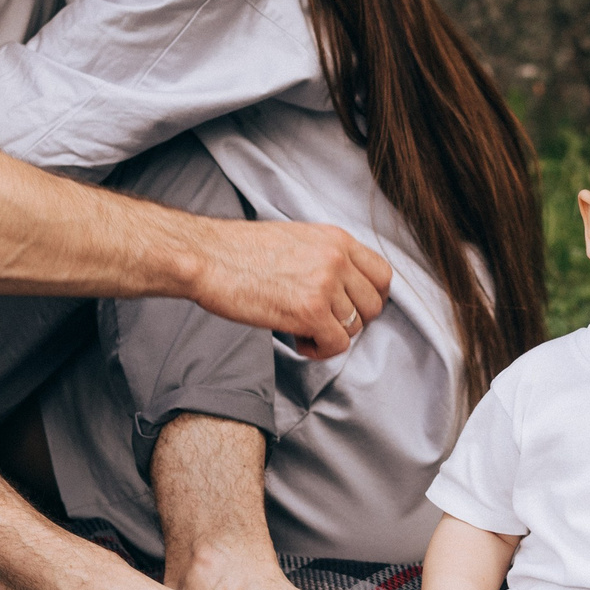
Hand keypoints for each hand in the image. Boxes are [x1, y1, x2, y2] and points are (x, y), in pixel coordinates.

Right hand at [187, 218, 390, 356]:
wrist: (207, 257)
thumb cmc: (240, 251)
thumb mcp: (297, 239)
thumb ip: (326, 258)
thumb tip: (344, 289)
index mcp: (336, 238)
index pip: (382, 274)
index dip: (370, 298)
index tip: (351, 308)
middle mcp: (337, 259)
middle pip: (373, 306)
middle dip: (351, 321)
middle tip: (323, 323)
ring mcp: (325, 284)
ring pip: (354, 328)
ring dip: (329, 335)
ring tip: (301, 329)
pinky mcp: (309, 311)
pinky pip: (336, 345)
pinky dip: (320, 350)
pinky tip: (297, 340)